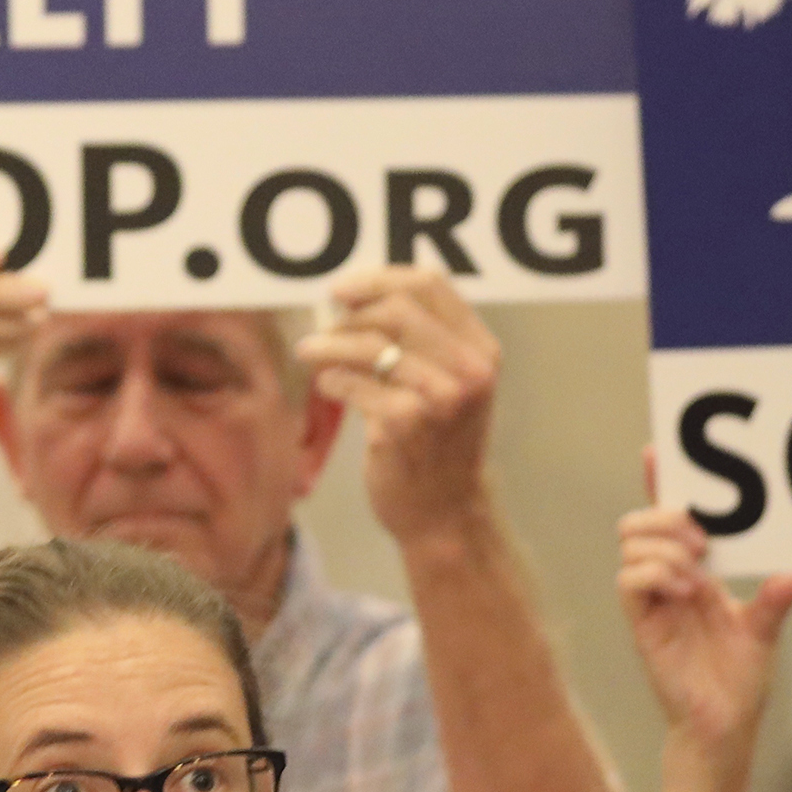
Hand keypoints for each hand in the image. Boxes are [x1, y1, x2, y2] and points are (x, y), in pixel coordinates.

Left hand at [299, 266, 502, 545]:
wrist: (445, 512)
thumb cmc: (439, 444)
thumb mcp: (451, 385)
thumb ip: (422, 341)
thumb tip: (354, 296)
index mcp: (482, 351)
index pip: (431, 285)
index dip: (379, 279)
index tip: (343, 289)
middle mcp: (468, 371)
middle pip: (397, 309)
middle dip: (350, 314)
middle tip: (325, 327)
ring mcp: (438, 398)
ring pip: (368, 345)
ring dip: (328, 344)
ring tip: (309, 352)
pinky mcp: (404, 425)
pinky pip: (351, 383)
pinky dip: (331, 379)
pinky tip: (328, 386)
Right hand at [617, 463, 791, 766]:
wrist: (723, 726)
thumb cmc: (739, 681)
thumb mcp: (766, 629)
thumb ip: (780, 595)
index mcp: (695, 571)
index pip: (670, 517)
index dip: (660, 483)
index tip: (658, 451)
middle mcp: (668, 579)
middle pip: (639, 522)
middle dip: (667, 515)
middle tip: (702, 535)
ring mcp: (652, 600)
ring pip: (632, 544)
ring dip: (666, 546)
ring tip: (699, 571)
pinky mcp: (641, 624)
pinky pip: (629, 580)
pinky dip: (657, 574)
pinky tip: (686, 590)